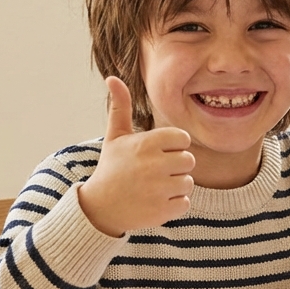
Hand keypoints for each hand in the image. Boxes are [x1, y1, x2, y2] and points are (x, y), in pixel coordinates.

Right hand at [77, 77, 194, 236]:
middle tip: (154, 173)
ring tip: (153, 188)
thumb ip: (120, 107)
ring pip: (188, 182)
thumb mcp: (115, 136)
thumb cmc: (112, 168)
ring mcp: (159, 189)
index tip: (156, 154)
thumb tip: (112, 78)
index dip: (172, 147)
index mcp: (146, 143)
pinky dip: (173, 205)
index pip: (183, 139)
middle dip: (175, 167)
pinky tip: (155, 202)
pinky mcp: (163, 211)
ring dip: (174, 187)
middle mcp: (154, 165)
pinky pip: (185, 203)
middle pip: (189, 161)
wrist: (100, 208)